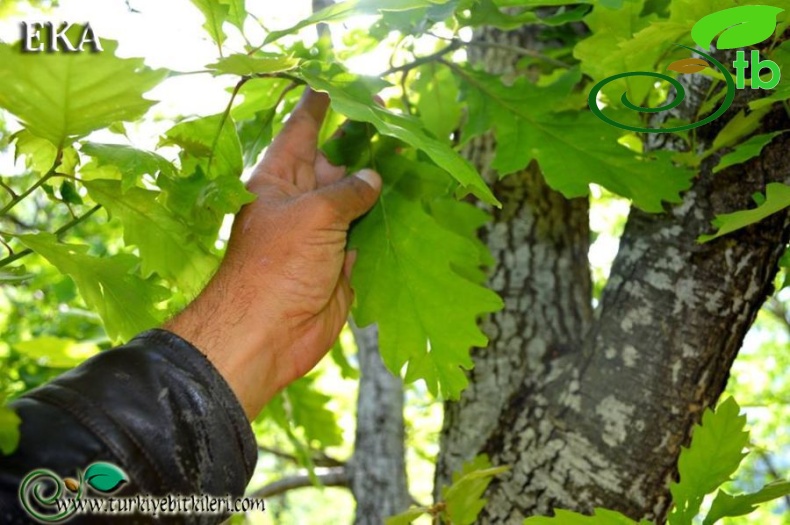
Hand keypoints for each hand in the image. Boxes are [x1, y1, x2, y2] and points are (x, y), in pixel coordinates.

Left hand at [165, 89, 380, 418]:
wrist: (268, 334)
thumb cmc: (278, 266)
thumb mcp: (314, 216)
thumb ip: (348, 192)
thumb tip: (374, 178)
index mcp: (280, 179)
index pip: (301, 130)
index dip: (320, 105)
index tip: (339, 84)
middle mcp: (300, 201)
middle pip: (334, 163)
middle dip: (361, 143)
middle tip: (394, 120)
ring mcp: (321, 234)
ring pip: (354, 199)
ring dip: (379, 183)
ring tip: (411, 156)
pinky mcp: (339, 262)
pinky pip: (366, 234)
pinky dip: (385, 221)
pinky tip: (410, 204)